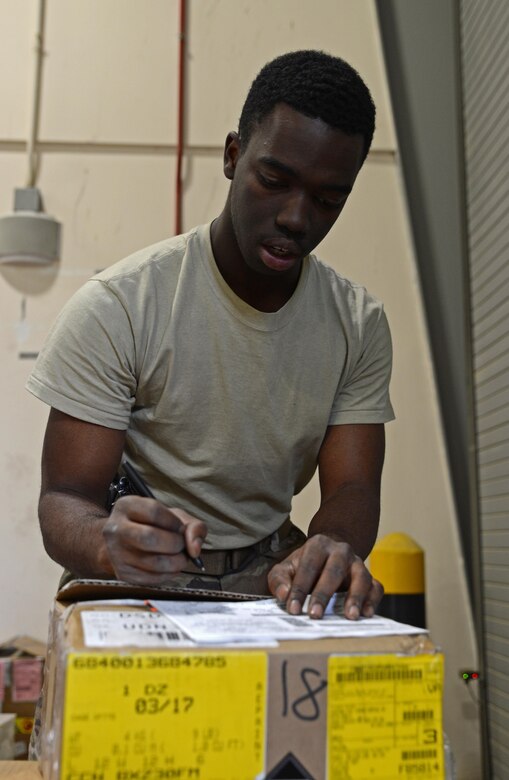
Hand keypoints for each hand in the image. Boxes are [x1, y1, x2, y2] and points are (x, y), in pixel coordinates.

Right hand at [101, 496, 206, 584]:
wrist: (125, 543)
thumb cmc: (153, 526)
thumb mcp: (173, 516)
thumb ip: (193, 526)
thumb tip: (195, 549)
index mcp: (127, 506)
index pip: (154, 512)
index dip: (174, 522)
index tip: (179, 528)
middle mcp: (115, 528)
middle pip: (150, 537)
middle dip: (175, 544)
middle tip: (181, 545)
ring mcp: (116, 553)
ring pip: (153, 562)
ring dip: (176, 563)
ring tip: (179, 558)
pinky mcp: (122, 573)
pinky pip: (151, 579)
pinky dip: (168, 575)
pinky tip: (170, 567)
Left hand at [267, 534, 382, 619]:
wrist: (328, 554)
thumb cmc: (304, 565)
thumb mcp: (286, 568)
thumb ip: (279, 579)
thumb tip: (284, 595)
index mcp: (318, 545)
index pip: (308, 566)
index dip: (299, 588)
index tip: (293, 608)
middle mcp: (341, 551)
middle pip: (334, 570)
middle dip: (323, 594)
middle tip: (315, 615)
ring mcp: (358, 563)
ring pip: (361, 577)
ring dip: (356, 597)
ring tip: (349, 616)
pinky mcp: (370, 577)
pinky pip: (377, 587)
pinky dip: (373, 600)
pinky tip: (366, 614)